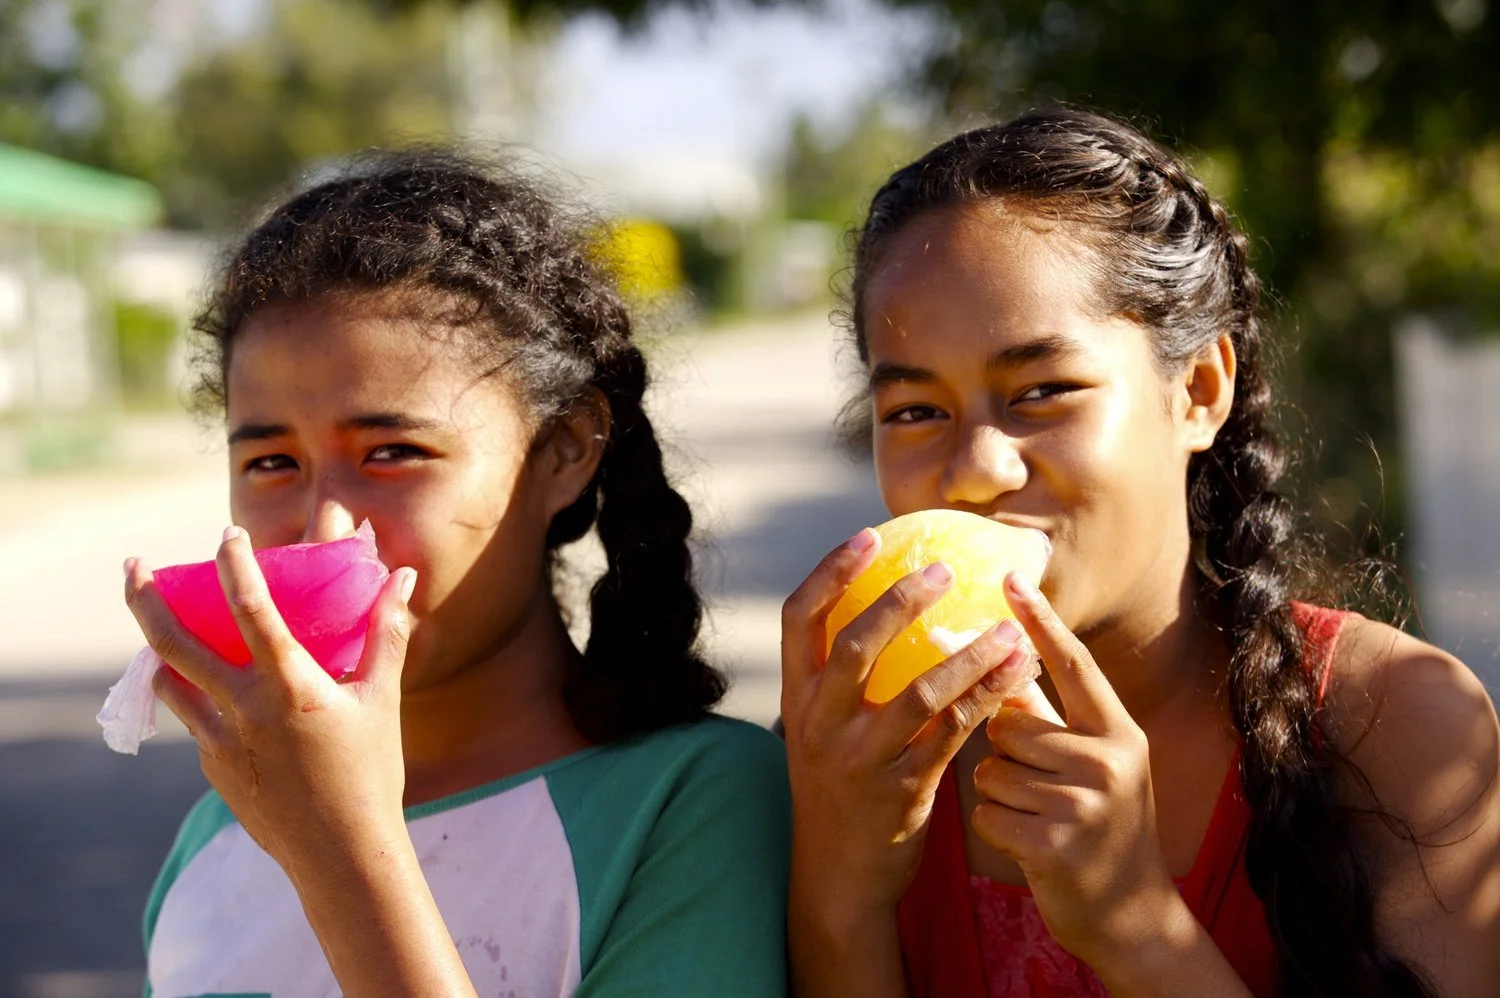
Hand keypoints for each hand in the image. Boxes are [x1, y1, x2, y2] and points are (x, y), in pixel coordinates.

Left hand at [124, 526, 416, 882]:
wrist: (341, 853)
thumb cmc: (372, 771)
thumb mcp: (382, 698)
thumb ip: (388, 632)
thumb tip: (402, 577)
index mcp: (290, 686)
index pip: (252, 608)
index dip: (235, 565)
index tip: (228, 536)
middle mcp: (245, 709)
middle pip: (174, 642)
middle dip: (146, 598)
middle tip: (133, 566)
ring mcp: (220, 741)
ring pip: (169, 682)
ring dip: (158, 647)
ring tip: (157, 625)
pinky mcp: (213, 767)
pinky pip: (195, 720)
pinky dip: (195, 695)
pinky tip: (214, 693)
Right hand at [781, 528, 1037, 921]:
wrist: (837, 878)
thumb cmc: (838, 791)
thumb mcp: (820, 733)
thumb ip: (840, 683)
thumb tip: (885, 611)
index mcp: (796, 702)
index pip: (798, 620)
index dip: (830, 573)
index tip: (868, 537)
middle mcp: (819, 726)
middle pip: (855, 646)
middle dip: (901, 602)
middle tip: (945, 571)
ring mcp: (859, 761)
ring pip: (917, 693)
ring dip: (968, 655)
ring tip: (1008, 628)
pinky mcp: (901, 792)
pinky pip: (951, 735)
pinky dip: (987, 700)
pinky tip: (1018, 676)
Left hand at [971, 572, 1179, 971]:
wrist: (1131, 916)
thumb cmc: (1098, 826)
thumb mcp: (1090, 763)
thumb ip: (1043, 710)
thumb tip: (996, 656)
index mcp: (1119, 731)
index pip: (1073, 664)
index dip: (1039, 620)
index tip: (1010, 577)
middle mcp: (1109, 759)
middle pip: (1007, 723)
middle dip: (1005, 754)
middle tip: (1042, 789)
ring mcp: (1086, 803)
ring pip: (990, 770)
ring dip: (1000, 796)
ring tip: (1040, 819)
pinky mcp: (1056, 844)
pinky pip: (987, 813)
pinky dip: (997, 830)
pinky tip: (1032, 847)